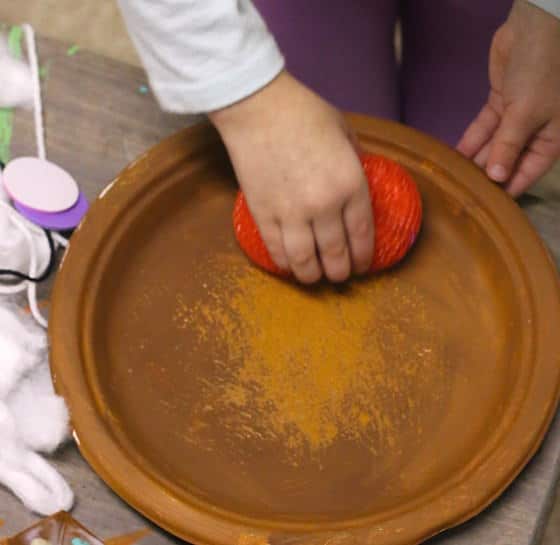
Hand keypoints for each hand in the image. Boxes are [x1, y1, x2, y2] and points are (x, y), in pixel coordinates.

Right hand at [209, 71, 372, 283]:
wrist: (258, 108)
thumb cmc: (304, 112)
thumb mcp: (345, 131)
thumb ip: (357, 160)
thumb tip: (358, 181)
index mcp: (350, 184)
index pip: (363, 235)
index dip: (364, 257)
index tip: (363, 266)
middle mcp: (324, 206)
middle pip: (336, 255)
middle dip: (341, 273)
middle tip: (341, 276)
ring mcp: (291, 213)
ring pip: (305, 262)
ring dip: (312, 276)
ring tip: (315, 277)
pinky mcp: (263, 215)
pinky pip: (276, 251)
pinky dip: (285, 264)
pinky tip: (290, 266)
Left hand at [457, 0, 559, 195]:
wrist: (536, 27)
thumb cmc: (543, 70)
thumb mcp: (527, 112)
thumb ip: (509, 146)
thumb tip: (497, 177)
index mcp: (552, 139)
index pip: (527, 173)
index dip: (508, 189)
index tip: (486, 206)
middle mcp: (534, 132)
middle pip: (506, 161)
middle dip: (486, 176)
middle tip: (461, 194)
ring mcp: (515, 118)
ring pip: (492, 146)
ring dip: (474, 160)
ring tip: (453, 178)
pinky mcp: (499, 105)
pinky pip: (483, 129)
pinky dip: (470, 142)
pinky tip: (453, 157)